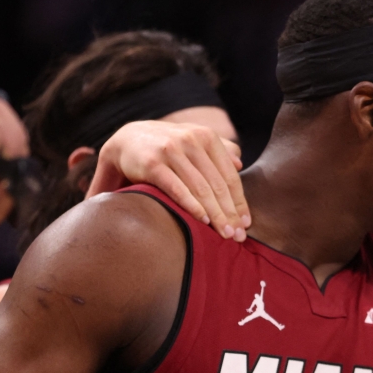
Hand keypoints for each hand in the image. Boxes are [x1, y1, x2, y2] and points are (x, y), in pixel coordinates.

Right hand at [91, 120, 248, 240]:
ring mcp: (172, 151)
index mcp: (206, 136)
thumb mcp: (193, 142)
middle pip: (217, 185)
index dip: (240, 201)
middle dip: (230, 213)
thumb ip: (218, 150)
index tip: (246, 223)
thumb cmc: (167, 147)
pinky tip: (202, 220)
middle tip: (238, 236)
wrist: (126, 140)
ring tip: (224, 233)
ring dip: (215, 214)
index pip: (229, 176)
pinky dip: (192, 205)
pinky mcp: (152, 163)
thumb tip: (240, 164)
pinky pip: (177, 188)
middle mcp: (191, 141)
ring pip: (201, 189)